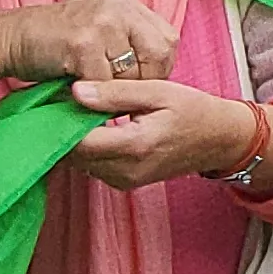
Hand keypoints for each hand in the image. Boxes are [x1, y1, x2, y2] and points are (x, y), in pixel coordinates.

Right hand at [0, 0, 180, 90]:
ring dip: (115, 90)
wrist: (9, 38)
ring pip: (131, 72)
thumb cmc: (55, 44)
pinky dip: (93, 94)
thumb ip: (129, 46)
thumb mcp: (102, 33)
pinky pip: (104, 82)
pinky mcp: (83, 42)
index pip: (167, 42)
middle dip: (142, 81)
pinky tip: (76, 87)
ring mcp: (102, 23)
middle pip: (159, 56)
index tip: (136, 82)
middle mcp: (120, 8)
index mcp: (128, 5)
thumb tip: (159, 83)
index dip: (157, 69)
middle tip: (118, 90)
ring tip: (94, 87)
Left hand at [59, 80, 265, 189]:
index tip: (53, 97)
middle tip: (61, 100)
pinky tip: (92, 126)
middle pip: (73, 155)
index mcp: (134, 145)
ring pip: (80, 162)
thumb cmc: (192, 110)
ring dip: (74, 139)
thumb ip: (116, 92)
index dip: (60, 120)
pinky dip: (87, 147)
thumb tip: (76, 91)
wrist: (219, 140)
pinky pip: (92, 166)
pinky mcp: (124, 183)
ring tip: (77, 110)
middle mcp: (125, 170)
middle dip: (63, 129)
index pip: (77, 141)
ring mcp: (124, 181)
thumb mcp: (158, 90)